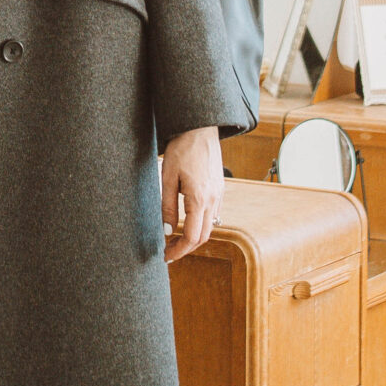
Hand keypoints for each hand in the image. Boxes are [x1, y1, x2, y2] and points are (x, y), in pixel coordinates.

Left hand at [160, 126, 224, 262]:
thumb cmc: (181, 150)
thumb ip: (168, 207)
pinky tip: (187, 222)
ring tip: (175, 240)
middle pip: (203, 237)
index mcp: (199, 198)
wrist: (199, 129)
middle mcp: (213, 200)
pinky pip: (213, 215)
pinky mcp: (219, 189)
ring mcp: (219, 195)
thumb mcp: (167, 178)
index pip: (192, 237)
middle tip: (168, 252)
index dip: (179, 251)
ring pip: (210, 227)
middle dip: (186, 248)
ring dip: (194, 238)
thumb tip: (168, 231)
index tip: (166, 256)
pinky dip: (201, 225)